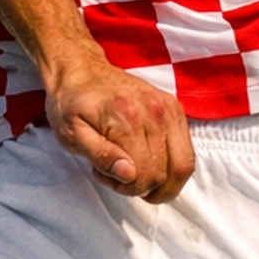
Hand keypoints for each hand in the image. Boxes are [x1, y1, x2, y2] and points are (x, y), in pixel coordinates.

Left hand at [46, 50, 193, 202]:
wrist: (82, 71)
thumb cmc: (73, 103)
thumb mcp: (72, 134)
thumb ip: (100, 156)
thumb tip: (129, 174)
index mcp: (127, 118)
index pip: (145, 175)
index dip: (128, 188)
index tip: (108, 176)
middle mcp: (154, 112)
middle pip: (166, 174)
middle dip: (144, 186)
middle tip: (119, 174)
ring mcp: (168, 109)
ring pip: (183, 165)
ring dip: (161, 179)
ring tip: (134, 169)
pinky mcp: (175, 108)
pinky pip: (186, 151)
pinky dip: (170, 165)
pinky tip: (146, 157)